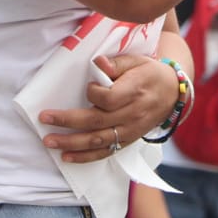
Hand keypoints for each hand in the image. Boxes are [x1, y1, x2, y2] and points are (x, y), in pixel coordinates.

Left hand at [40, 53, 178, 162]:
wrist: (173, 93)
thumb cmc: (150, 74)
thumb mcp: (138, 60)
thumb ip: (117, 62)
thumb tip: (98, 63)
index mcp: (135, 91)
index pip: (108, 98)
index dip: (93, 93)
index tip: (88, 86)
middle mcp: (132, 114)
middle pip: (96, 121)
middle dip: (68, 121)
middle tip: (45, 118)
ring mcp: (130, 130)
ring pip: (98, 140)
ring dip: (71, 143)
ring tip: (50, 141)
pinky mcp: (127, 140)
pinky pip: (105, 152)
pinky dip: (85, 157)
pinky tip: (67, 157)